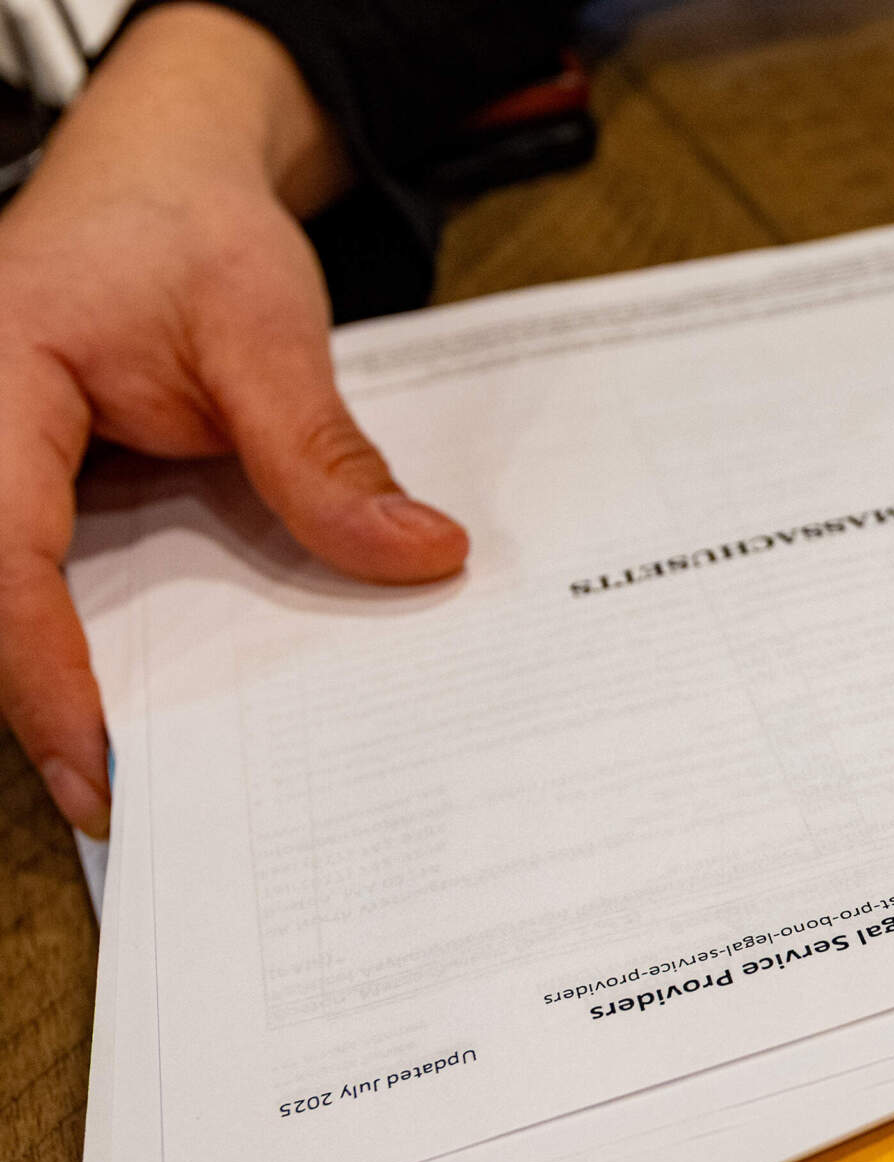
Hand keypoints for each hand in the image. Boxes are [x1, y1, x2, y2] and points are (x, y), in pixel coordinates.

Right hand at [1, 4, 466, 837]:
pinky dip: (108, 641)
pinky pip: (59, 584)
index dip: (43, 677)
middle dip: (50, 707)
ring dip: (75, 683)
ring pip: (20, 601)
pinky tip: (178, 698)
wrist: (163, 181)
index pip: (3, 559)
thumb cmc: (190, 232)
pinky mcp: (38, 498)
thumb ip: (322, 453)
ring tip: (154, 783)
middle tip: (133, 817)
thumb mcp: (267, 331)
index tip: (100, 774)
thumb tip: (420, 558)